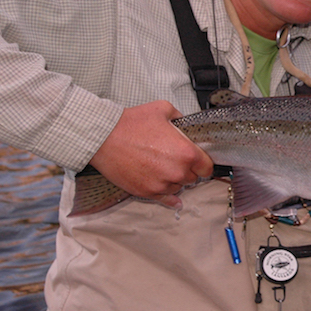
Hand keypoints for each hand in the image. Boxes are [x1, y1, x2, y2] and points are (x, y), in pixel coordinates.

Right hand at [88, 101, 212, 209]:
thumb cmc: (130, 124)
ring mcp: (161, 184)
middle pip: (192, 178)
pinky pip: (165, 200)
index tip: (200, 162)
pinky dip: (169, 199)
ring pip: (178, 187)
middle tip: (175, 160)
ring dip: (174, 180)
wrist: (104, 137)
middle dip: (187, 170)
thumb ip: (179, 117)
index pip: (207, 167)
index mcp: (186, 152)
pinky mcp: (146, 191)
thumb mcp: (163, 109)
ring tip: (162, 167)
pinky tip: (175, 201)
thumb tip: (183, 122)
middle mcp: (176, 171)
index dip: (204, 164)